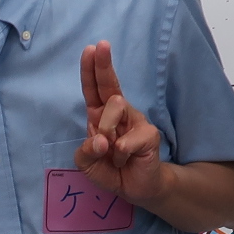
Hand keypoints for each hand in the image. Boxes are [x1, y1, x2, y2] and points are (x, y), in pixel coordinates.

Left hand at [77, 42, 169, 203]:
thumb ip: (85, 152)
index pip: (94, 89)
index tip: (91, 49)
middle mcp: (118, 113)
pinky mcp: (148, 134)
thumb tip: (100, 140)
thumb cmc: (111, 170)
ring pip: (114, 109)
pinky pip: (128, 139)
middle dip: (103, 65)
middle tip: (101, 46)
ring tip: (113, 152)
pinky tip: (126, 159)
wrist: (136, 188)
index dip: (91, 70)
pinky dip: (121, 153)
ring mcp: (135, 121)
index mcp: (100, 116)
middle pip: (109, 86)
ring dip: (106, 132)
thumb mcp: (88, 164)